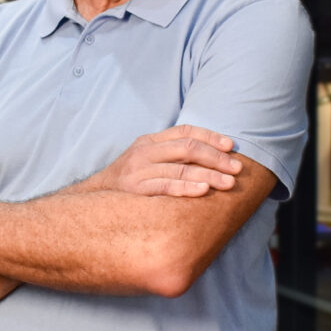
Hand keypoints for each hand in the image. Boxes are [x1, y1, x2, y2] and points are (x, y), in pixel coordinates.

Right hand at [95, 124, 242, 196]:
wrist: (93, 199)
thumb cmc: (128, 182)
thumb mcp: (145, 160)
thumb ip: (170, 155)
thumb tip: (209, 157)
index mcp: (149, 140)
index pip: (185, 131)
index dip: (210, 137)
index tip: (231, 146)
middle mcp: (145, 151)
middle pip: (188, 148)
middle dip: (216, 158)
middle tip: (237, 168)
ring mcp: (139, 170)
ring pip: (181, 168)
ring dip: (209, 175)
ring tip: (229, 183)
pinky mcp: (136, 190)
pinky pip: (166, 186)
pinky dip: (187, 188)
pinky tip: (204, 192)